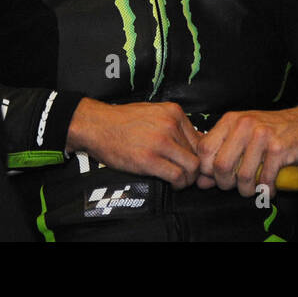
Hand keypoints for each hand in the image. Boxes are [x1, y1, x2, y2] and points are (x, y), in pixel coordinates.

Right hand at [66, 98, 201, 188]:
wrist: (97, 126)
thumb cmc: (122, 121)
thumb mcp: (153, 113)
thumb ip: (174, 125)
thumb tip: (194, 142)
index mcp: (173, 112)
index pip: (200, 138)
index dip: (198, 155)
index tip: (191, 163)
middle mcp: (170, 124)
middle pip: (197, 154)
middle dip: (194, 169)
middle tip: (186, 176)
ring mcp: (160, 142)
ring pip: (191, 167)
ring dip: (188, 179)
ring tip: (179, 181)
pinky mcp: (149, 159)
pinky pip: (177, 176)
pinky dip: (178, 184)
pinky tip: (170, 184)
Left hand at [196, 104, 297, 196]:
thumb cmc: (270, 131)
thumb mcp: (242, 136)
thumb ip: (220, 155)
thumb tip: (200, 182)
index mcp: (230, 120)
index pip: (204, 149)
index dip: (206, 169)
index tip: (216, 177)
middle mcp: (244, 125)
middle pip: (220, 166)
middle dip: (225, 184)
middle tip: (235, 186)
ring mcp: (262, 136)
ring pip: (243, 176)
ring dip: (247, 190)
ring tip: (254, 189)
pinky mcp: (279, 148)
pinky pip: (265, 179)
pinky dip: (266, 190)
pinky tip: (269, 189)